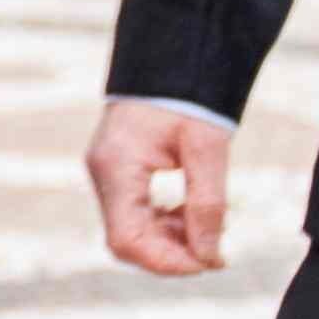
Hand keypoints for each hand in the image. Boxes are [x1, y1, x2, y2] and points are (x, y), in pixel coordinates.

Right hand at [87, 98, 237, 278]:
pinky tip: (189, 214)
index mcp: (116, 167)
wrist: (173, 56)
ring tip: (208, 227)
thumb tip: (209, 256)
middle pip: (126, 240)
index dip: (166, 262)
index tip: (208, 262)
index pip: (128, 239)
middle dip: (171, 253)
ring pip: (130, 230)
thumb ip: (208, 203)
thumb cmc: (190, 94)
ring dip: (169, 239)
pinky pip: (133, 213)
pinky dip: (162, 223)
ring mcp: (106, 173)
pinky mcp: (117, 172)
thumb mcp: (207, 148)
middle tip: (215, 252)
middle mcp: (103, 174)